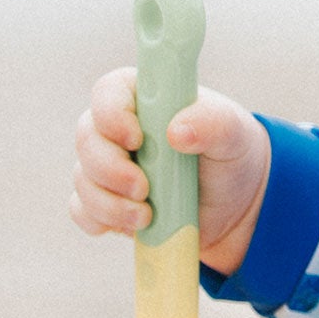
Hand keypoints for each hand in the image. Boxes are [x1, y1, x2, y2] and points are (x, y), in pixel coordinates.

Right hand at [70, 68, 270, 273]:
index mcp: (145, 98)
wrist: (236, 203)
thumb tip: (177, 131)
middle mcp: (118, 128)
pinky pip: (83, 210)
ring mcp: (108, 165)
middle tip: (143, 188)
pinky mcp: (107, 199)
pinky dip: (102, 220)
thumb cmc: (231, 153)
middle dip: (110, 168)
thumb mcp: (234, 133)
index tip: (137, 139)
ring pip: (83, 178)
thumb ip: (212, 123)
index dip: (112, 115)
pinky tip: (134, 225)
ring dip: (109, 202)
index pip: (108, 92)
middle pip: (87, 138)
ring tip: (146, 216)